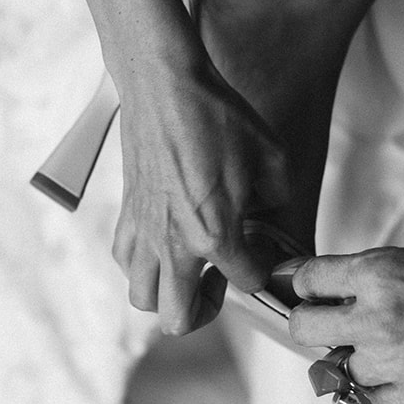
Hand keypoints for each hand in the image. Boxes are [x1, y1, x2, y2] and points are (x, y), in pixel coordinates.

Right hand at [111, 53, 290, 336]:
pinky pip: (125, 263)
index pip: (247, 282)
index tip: (263, 250)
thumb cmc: (217, 115)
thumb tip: (273, 215)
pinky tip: (163, 242)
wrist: (164, 83)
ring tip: (188, 267)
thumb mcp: (271, 156)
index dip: (263, 269)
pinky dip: (142, 265)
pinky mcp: (125, 214)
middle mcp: (173, 243)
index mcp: (214, 232)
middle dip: (206, 309)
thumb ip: (278, 198)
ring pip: (143, 299)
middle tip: (219, 280)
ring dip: (168, 292)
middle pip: (179, 319)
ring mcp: (143, 232)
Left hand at [287, 240, 403, 403]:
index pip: (306, 279)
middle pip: (302, 328)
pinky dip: (377, 382)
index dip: (303, 282)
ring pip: (335, 366)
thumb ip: (382, 272)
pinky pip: (370, 394)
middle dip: (308, 321)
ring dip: (349, 355)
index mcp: (380, 272)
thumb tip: (345, 285)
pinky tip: (400, 365)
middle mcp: (378, 318)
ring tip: (378, 343)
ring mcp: (396, 362)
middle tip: (326, 319)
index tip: (307, 287)